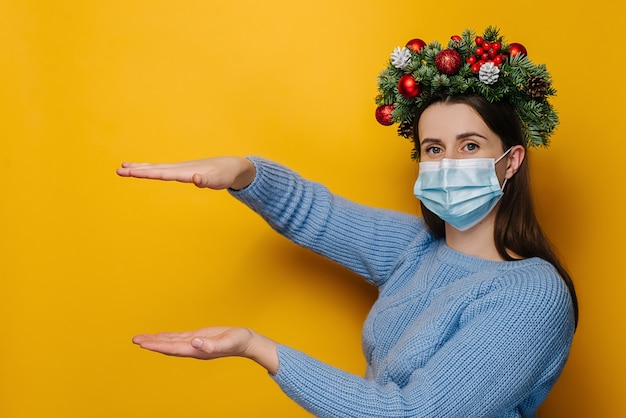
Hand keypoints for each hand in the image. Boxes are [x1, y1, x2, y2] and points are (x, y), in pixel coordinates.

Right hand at [116, 156, 255, 189]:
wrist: (229, 167)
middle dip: (136, 171)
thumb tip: (196, 180)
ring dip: (139, 168)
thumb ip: (206, 181)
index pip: (162, 173)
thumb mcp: (217, 181)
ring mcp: (178, 169)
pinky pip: (160, 169)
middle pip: (154, 169)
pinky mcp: (180, 170)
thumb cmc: (223, 175)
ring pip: (155, 168)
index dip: (146, 173)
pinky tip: (139, 169)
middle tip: (118, 171)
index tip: (131, 172)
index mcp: (185, 172)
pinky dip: (148, 168)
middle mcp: (179, 169)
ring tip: (122, 168)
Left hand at [132, 326, 278, 373]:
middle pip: (168, 346)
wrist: (246, 342)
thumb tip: (194, 342)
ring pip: (171, 342)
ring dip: (156, 340)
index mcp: (197, 350)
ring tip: (141, 338)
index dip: (158, 346)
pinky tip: (160, 336)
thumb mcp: (226, 342)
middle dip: (151, 343)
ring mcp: (194, 343)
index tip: (144, 344)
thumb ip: (211, 345)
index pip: (173, 348)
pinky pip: (178, 338)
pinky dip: (167, 337)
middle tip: (135, 340)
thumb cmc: (238, 342)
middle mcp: (192, 348)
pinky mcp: (198, 337)